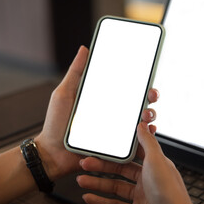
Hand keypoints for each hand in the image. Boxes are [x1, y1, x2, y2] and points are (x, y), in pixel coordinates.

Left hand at [34, 46, 159, 180]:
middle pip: (139, 103)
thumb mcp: (64, 93)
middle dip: (151, 97)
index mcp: (103, 100)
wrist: (52, 154)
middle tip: (151, 95)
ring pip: (141, 121)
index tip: (147, 77)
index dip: (140, 82)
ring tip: (145, 115)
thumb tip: (85, 49)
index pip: (126, 88)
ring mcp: (115, 131)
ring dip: (150, 115)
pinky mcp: (116, 147)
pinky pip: (136, 142)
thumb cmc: (55, 124)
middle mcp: (112, 114)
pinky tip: (146, 131)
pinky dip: (145, 136)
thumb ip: (76, 72)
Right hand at [77, 124, 194, 203]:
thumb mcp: (157, 160)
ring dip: (97, 183)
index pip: (132, 153)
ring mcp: (142, 197)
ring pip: (115, 187)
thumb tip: (143, 125)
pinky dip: (101, 201)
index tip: (103, 146)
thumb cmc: (169, 192)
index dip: (117, 149)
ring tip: (82, 180)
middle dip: (101, 167)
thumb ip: (148, 142)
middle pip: (120, 170)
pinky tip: (90, 197)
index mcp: (154, 164)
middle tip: (86, 163)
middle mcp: (148, 179)